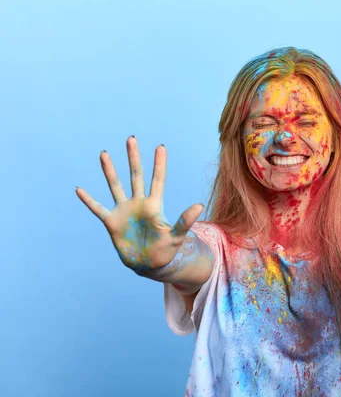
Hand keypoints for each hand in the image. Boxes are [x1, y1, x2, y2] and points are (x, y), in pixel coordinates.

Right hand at [75, 136, 203, 272]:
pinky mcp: (112, 223)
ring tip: (104, 153)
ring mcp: (124, 211)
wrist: (149, 265)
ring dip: (110, 171)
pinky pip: (98, 209)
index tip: (161, 147)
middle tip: (131, 138)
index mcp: (155, 205)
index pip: (158, 180)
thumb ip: (185, 221)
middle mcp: (139, 204)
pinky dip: (89, 200)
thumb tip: (198, 205)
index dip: (159, 164)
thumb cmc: (165, 251)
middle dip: (134, 158)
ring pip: (116, 186)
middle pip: (136, 176)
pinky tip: (79, 189)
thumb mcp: (176, 237)